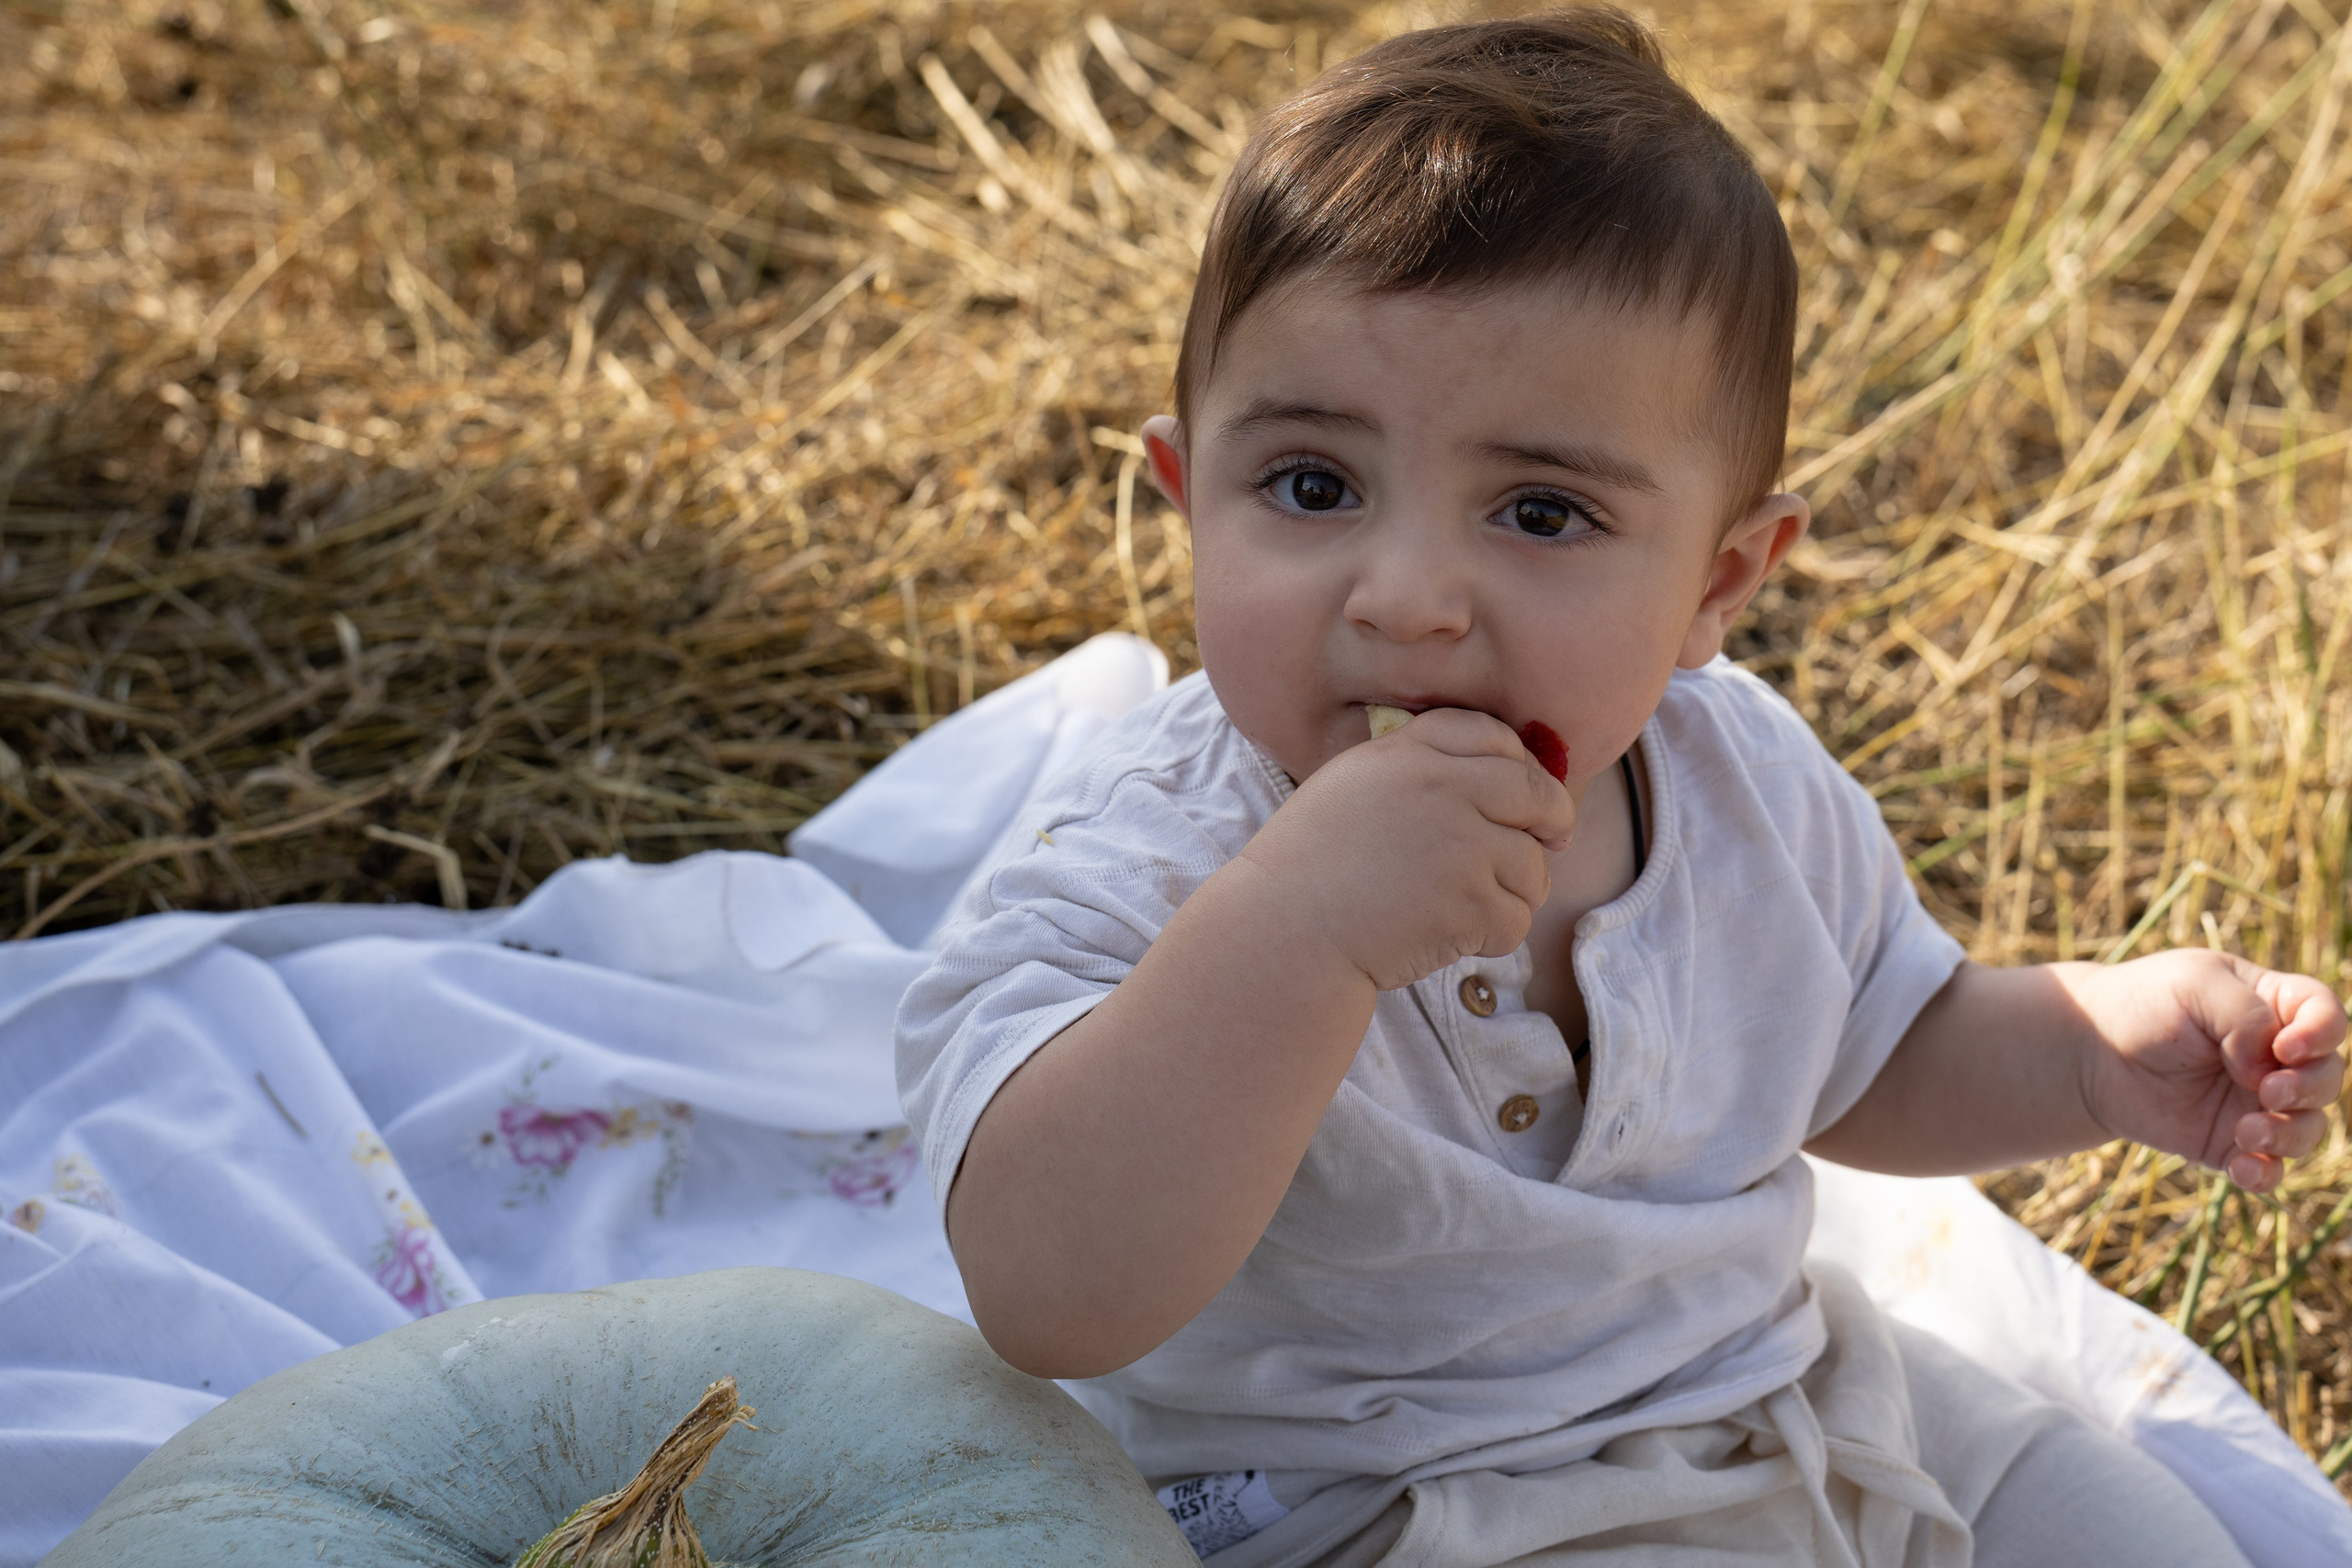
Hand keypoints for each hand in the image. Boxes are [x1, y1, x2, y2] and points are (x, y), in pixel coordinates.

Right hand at [1233, 707, 1575, 989]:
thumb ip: (1416, 766)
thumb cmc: (1310, 866)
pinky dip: (1493, 937)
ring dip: (1512, 894)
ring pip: (1534, 867)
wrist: (1283, 930)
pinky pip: (1517, 920)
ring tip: (1462, 908)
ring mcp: (1460, 844)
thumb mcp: (1352, 785)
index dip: (1522, 766)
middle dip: (1554, 822)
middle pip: (1538, 795)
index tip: (1526, 795)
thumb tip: (1497, 772)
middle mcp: (1442, 788)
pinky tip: (1451, 937)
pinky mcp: (1468, 902)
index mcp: (1409, 753)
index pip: (1495, 737)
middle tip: (1552, 842)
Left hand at [2067, 950, 2345, 1191]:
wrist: (2089, 1052)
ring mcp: (2256, 1103)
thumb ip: (2245, 1016)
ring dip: (2290, 1135)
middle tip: (2267, 1090)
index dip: (2322, 1034)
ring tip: (2246, 1131)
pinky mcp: (2230, 1143)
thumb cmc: (2143, 1004)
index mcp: (2275, 1006)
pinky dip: (2264, 1174)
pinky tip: (2242, 1168)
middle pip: (2327, 1077)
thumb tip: (2266, 1068)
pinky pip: (2268, 1170)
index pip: (2328, 1017)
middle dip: (2309, 1088)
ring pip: (2308, 1129)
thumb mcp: (2193, 984)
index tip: (2285, 1047)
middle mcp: (2275, 1058)